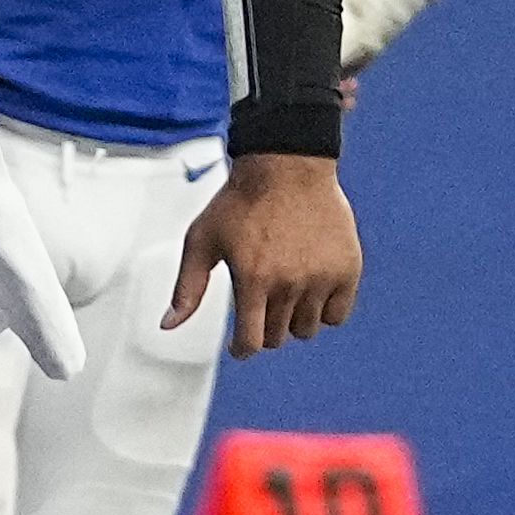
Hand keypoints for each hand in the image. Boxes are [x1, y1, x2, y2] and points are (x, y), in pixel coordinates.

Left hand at [166, 151, 359, 354]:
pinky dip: (324, 311)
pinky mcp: (347, 269)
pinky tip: (310, 292)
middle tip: (259, 305)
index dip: (241, 349)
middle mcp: (289, 282)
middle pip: (277, 338)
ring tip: (284, 295)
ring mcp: (321, 277)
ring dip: (292, 321)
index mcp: (252, 279)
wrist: (286, 165)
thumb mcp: (202, 240)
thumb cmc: (240, 202)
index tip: (239, 345)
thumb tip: (167, 325)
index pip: (251, 342)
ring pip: (307, 329)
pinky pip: (337, 315)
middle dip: (263, 328)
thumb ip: (187, 288)